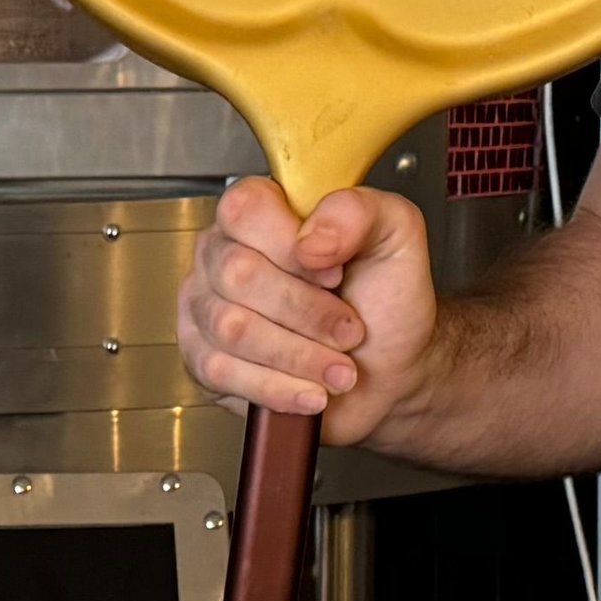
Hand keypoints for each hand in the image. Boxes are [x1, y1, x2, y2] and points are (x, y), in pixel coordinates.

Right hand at [177, 179, 440, 444]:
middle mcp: (223, 254)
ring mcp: (206, 308)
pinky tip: (310, 391)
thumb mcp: (397, 237)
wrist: (390, 373)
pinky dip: (278, 388)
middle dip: (307, 312)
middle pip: (238, 273)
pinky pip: (222, 372)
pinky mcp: (203, 360)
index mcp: (261, 213)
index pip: (246, 210)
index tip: (336, 274)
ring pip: (232, 328)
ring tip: (338, 367)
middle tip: (348, 330)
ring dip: (299, 356)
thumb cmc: (386, 302)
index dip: (290, 247)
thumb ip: (359, 212)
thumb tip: (311, 239)